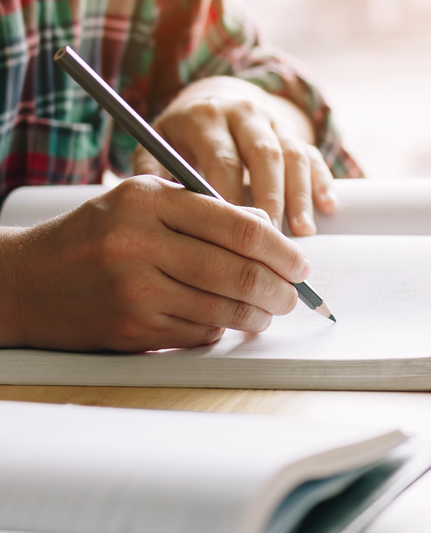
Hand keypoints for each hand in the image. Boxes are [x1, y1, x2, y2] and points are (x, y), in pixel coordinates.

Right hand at [0, 176, 309, 351]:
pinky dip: (221, 328)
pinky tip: (224, 320)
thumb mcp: (144, 200)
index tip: (301, 262)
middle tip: (293, 294)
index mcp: (149, 202)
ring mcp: (135, 292)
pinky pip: (199, 333)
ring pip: (224, 309)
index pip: (238, 226)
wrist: (27, 281)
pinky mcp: (132, 330)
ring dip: (259, 315)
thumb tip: (267, 225)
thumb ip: (205, 207)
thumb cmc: (95, 234)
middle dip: (280, 289)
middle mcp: (140, 245)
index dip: (281, 248)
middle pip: (239, 273)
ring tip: (269, 310)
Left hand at [131, 77, 335, 235]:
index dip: (231, 196)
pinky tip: (327, 207)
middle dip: (271, 199)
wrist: (212, 98)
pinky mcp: (293, 131)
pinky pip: (313, 154)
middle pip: (264, 155)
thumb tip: (164, 212)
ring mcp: (272, 121)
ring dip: (299, 195)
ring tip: (302, 232)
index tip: (232, 234)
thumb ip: (154, 175)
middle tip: (271, 240)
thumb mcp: (156, 146)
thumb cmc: (180, 137)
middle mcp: (242, 113)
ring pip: (293, 154)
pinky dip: (322, 181)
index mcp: (205, 117)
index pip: (223, 159)